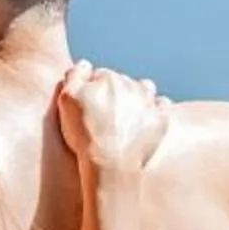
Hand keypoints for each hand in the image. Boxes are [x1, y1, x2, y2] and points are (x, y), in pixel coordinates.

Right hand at [57, 60, 167, 176]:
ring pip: (144, 90)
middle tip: (102, 112)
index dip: (91, 88)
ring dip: (135, 96)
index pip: (99, 75)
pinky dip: (153, 110)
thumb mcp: (67, 100)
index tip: (87, 103)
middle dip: (113, 92)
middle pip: (121, 82)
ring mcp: (149, 103)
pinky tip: (143, 120)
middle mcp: (132, 86)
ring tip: (124, 114)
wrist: (112, 165)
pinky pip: (161, 107)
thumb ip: (74, 76)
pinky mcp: (160, 120)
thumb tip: (84, 64)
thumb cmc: (87, 134)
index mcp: (108, 78)